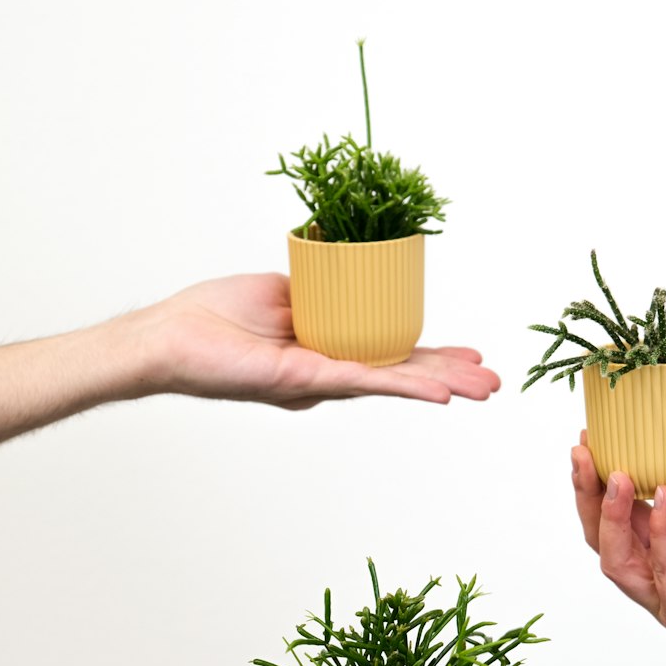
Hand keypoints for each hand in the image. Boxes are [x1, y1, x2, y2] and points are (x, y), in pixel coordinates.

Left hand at [136, 274, 500, 405]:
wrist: (170, 335)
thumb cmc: (215, 315)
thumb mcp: (283, 292)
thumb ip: (321, 291)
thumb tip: (349, 272)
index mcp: (329, 352)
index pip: (392, 354)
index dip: (433, 356)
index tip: (470, 355)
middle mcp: (330, 373)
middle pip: (402, 373)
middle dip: (452, 378)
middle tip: (495, 382)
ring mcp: (321, 381)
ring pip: (393, 381)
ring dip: (441, 385)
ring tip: (482, 389)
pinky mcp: (305, 381)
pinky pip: (364, 381)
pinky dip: (405, 386)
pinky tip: (439, 393)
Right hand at [571, 405, 665, 665]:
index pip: (618, 510)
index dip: (597, 477)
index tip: (590, 436)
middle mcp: (660, 571)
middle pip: (602, 535)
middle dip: (587, 494)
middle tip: (586, 452)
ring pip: (618, 560)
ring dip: (611, 517)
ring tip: (619, 476)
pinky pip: (664, 578)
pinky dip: (660, 538)